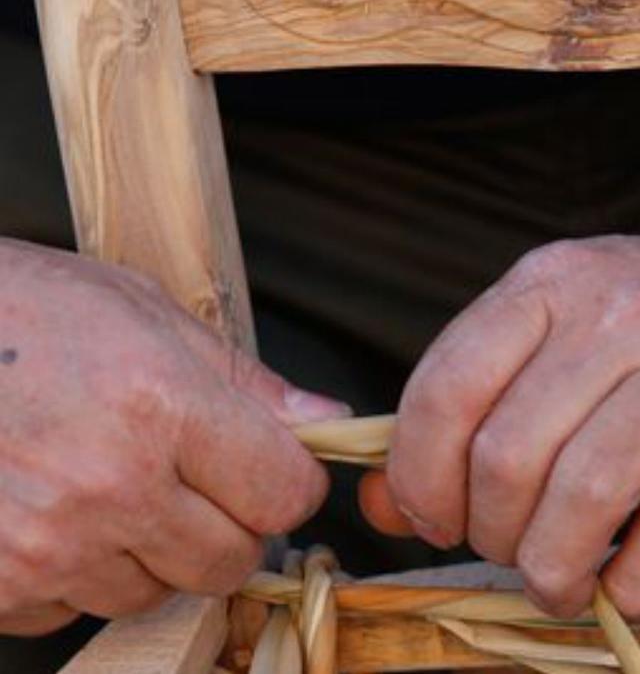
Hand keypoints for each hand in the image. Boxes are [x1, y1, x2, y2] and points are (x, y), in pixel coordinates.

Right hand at [0, 240, 346, 635]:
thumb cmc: (17, 310)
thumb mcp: (143, 313)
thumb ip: (244, 381)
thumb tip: (327, 424)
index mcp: (163, 406)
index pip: (286, 495)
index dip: (284, 483)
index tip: (264, 469)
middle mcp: (111, 485)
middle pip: (232, 560)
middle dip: (224, 526)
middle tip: (181, 480)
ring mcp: (48, 545)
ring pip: (154, 593)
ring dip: (143, 553)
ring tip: (95, 483)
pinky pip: (72, 611)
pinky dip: (70, 575)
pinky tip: (43, 511)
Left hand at [361, 212, 639, 617]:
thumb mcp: (569, 321)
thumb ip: (474, 403)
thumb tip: (382, 505)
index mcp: (554, 282)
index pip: (443, 391)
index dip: (420, 479)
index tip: (437, 520)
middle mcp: (621, 315)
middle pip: (507, 459)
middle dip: (489, 535)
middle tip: (513, 550)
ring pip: (582, 502)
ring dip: (552, 571)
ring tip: (560, 580)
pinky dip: (633, 587)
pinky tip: (629, 583)